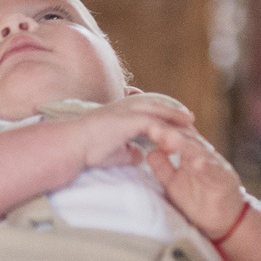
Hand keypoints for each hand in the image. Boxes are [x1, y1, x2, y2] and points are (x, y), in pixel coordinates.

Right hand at [60, 98, 193, 171]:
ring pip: (157, 110)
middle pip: (154, 105)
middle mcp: (123, 108)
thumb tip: (140, 156)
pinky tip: (177, 134)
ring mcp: (125, 111)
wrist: (71, 146)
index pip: (145, 110)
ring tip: (190, 121)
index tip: (175, 121)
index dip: (161, 114)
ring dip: (174, 116)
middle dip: (172, 111)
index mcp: (119, 113)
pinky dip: (167, 128)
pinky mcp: (127, 120)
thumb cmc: (86, 150)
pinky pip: (153, 122)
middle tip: (189, 117)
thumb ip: (128, 152)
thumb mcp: (114, 152)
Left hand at [148, 126, 251, 240]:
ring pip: (198, 150)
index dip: (158, 130)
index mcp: (190, 153)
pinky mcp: (223, 178)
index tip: (141, 126)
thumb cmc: (199, 198)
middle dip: (167, 132)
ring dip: (183, 144)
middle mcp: (202, 154)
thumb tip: (149, 151)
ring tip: (168, 137)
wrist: (226, 218)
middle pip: (184, 138)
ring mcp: (213, 164)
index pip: (174, 135)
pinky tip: (196, 161)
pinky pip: (213, 170)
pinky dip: (206, 165)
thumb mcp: (174, 183)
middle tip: (151, 126)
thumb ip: (163, 168)